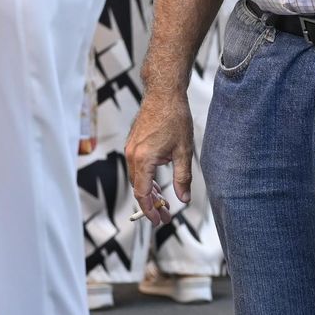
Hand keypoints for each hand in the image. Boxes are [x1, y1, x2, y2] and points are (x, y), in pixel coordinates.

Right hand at [125, 90, 194, 226]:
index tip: (159, 221)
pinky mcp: (133, 143)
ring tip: (162, 202)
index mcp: (143, 159)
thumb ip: (183, 177)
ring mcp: (130, 148)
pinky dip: (145, 178)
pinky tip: (156, 183)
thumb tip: (184, 199)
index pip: (143, 193)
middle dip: (150, 203)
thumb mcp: (183, 150)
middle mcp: (132, 155)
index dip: (150, 210)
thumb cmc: (175, 118)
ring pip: (136, 178)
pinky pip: (136, 167)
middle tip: (164, 215)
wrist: (164, 93)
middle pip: (138, 188)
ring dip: (148, 191)